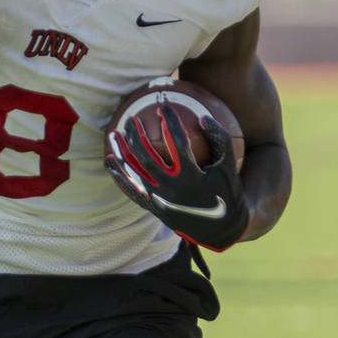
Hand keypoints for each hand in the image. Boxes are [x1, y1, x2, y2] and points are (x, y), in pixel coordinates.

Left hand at [104, 106, 248, 251]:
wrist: (219, 230)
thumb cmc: (226, 192)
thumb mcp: (228, 167)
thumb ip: (220, 140)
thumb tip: (203, 116)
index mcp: (192, 177)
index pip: (178, 142)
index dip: (170, 122)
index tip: (164, 107)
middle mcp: (172, 188)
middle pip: (147, 156)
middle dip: (137, 135)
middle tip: (132, 119)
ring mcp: (159, 199)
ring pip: (133, 171)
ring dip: (121, 151)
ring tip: (114, 133)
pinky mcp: (152, 207)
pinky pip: (130, 190)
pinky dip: (118, 175)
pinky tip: (109, 160)